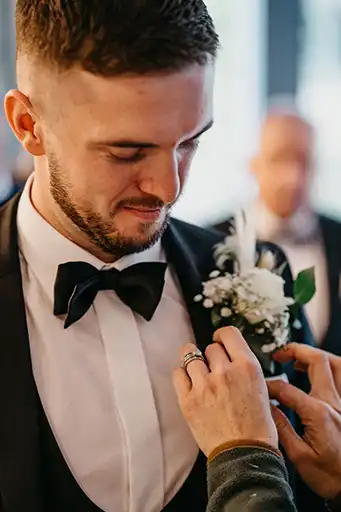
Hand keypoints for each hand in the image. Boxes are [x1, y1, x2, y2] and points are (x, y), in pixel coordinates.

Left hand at [173, 327, 277, 456]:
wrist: (244, 457)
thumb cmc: (257, 428)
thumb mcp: (261, 389)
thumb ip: (244, 369)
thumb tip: (231, 356)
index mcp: (247, 367)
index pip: (228, 333)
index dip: (221, 335)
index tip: (219, 341)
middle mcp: (225, 372)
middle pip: (210, 347)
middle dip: (212, 356)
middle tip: (214, 369)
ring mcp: (204, 385)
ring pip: (190, 355)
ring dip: (194, 362)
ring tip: (198, 372)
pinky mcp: (188, 400)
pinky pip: (177, 373)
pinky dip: (182, 376)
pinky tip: (190, 384)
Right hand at [268, 343, 340, 499]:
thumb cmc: (330, 476)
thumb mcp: (298, 456)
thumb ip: (281, 428)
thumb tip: (265, 407)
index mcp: (318, 412)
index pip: (286, 387)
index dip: (268, 384)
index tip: (259, 388)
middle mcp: (334, 402)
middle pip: (317, 360)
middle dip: (295, 350)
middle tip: (280, 354)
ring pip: (336, 363)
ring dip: (317, 356)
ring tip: (300, 358)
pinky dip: (331, 368)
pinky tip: (320, 372)